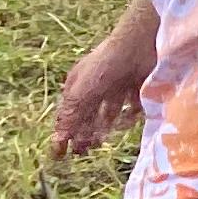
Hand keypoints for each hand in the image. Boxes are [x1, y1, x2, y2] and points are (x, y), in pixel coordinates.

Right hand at [51, 3, 160, 157]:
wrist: (140, 44)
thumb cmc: (105, 66)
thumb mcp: (81, 91)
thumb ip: (70, 115)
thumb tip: (57, 140)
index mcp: (78, 84)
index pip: (68, 113)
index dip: (64, 133)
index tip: (61, 154)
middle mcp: (96, 86)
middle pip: (88, 115)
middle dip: (83, 133)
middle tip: (83, 152)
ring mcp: (118, 86)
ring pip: (109, 113)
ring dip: (103, 128)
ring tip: (98, 144)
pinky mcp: (138, 87)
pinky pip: (132, 108)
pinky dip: (127, 118)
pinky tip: (123, 126)